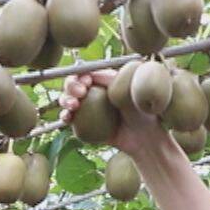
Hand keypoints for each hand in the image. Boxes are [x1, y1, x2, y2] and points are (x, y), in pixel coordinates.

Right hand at [57, 68, 172, 157]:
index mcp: (103, 81)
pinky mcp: (84, 125)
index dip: (81, 76)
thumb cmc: (142, 111)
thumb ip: (110, 78)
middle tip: (80, 94)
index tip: (87, 83)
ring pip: (68, 100)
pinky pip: (69, 118)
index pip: (85, 73)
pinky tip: (67, 117)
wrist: (144, 137)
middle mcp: (93, 93)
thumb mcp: (128, 89)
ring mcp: (87, 109)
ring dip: (65, 100)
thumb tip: (90, 73)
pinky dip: (65, 116)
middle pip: (73, 84)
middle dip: (70, 86)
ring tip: (73, 106)